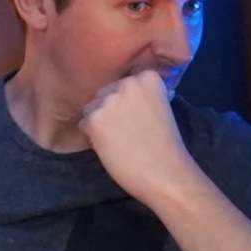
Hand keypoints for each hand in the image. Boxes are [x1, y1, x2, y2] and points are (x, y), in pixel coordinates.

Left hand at [77, 68, 199, 206]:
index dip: (127, 104)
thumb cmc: (165, 146)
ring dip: (100, 124)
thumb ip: (139, 95)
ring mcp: (110, 100)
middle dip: (110, 112)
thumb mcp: (159, 107)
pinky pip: (84, 125)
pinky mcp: (95, 119)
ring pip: (91, 109)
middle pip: (103, 94)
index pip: (122, 84)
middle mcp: (127, 82)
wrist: (166, 173)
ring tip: (122, 141)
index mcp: (147, 76)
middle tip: (129, 132)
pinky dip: (93, 138)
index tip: (139, 118)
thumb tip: (115, 97)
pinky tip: (114, 147)